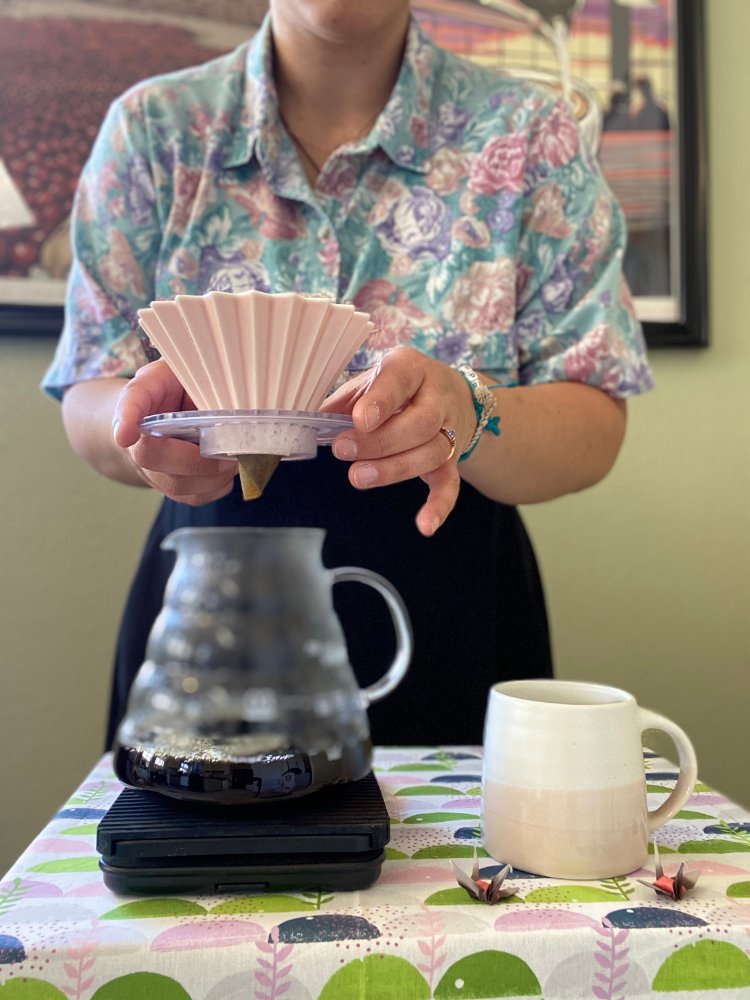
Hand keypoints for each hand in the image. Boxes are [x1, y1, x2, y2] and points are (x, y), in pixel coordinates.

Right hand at [112, 359, 236, 504]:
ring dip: (212, 475)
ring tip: (234, 458)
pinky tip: (227, 469)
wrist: (161, 422)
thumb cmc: (173, 392)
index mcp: (140, 400)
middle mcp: (136, 439)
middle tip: (224, 451)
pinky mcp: (173, 488)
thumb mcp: (176, 371)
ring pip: (177, 484)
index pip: (129, 404)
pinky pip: (194, 497)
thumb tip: (226, 389)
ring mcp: (152, 469)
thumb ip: (191, 374)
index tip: (125, 435)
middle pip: (151, 456)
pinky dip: (217, 486)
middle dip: (193, 459)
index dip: (126, 419)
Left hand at [322, 347, 474, 535]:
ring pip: (431, 452)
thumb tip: (304, 425)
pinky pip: (451, 483)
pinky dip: (439, 505)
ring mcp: (449, 430)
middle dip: (381, 441)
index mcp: (411, 369)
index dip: (381, 401)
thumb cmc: (396, 388)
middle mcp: (437, 397)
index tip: (359, 419)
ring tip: (359, 477)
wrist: (452, 395)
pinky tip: (424, 525)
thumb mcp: (370, 382)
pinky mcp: (453, 459)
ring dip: (395, 469)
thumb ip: (342, 402)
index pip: (400, 380)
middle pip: (420, 422)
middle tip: (343, 451)